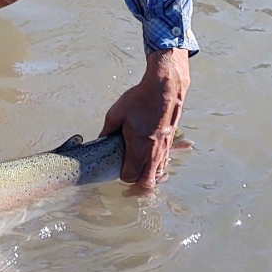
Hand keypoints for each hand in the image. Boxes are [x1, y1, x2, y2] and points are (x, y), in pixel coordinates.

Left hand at [100, 48, 189, 189]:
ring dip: (148, 173)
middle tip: (128, 174)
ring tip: (138, 165)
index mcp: (138, 148)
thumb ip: (107, 130)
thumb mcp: (116, 113)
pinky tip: (149, 154)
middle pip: (147, 182)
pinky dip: (156, 164)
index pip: (130, 176)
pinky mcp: (170, 141)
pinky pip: (163, 161)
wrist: (165, 88)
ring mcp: (164, 148)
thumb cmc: (140, 99)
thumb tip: (101, 138)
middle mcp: (153, 153)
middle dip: (137, 183)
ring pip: (157, 173)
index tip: (117, 166)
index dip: (122, 175)